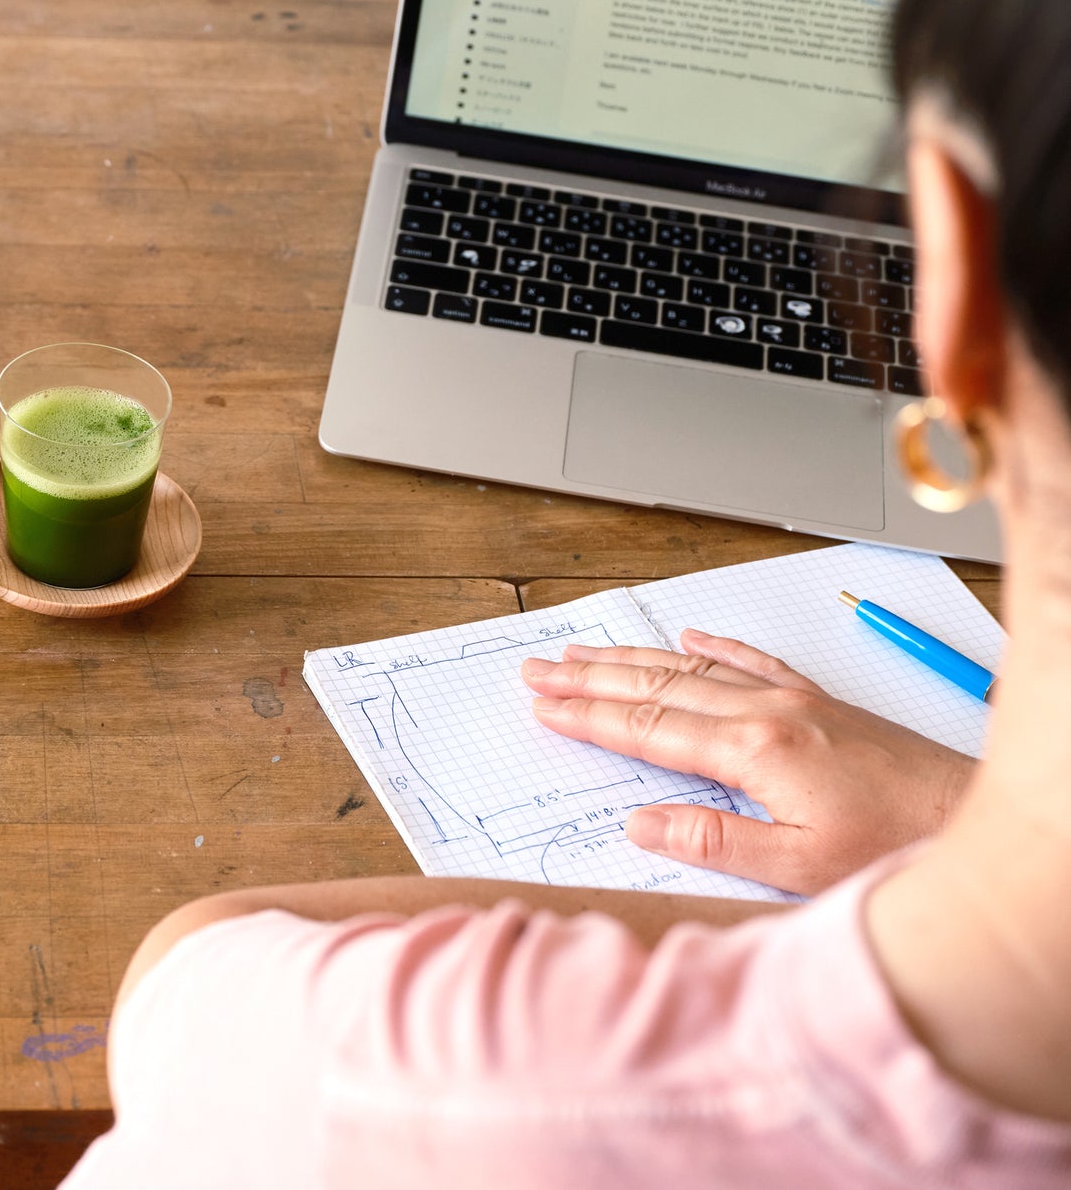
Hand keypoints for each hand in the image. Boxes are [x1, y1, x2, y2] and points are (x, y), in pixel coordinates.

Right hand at [520, 630, 975, 894]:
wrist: (965, 814)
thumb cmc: (890, 845)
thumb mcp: (797, 866)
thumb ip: (714, 840)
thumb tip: (641, 823)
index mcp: (752, 750)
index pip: (647, 729)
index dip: (589, 716)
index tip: (544, 705)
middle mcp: (764, 710)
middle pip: (656, 686)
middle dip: (591, 677)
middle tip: (540, 667)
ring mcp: (790, 697)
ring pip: (691, 669)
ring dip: (632, 659)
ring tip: (585, 651)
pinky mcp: (816, 699)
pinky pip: (749, 660)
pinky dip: (711, 648)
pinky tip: (687, 638)